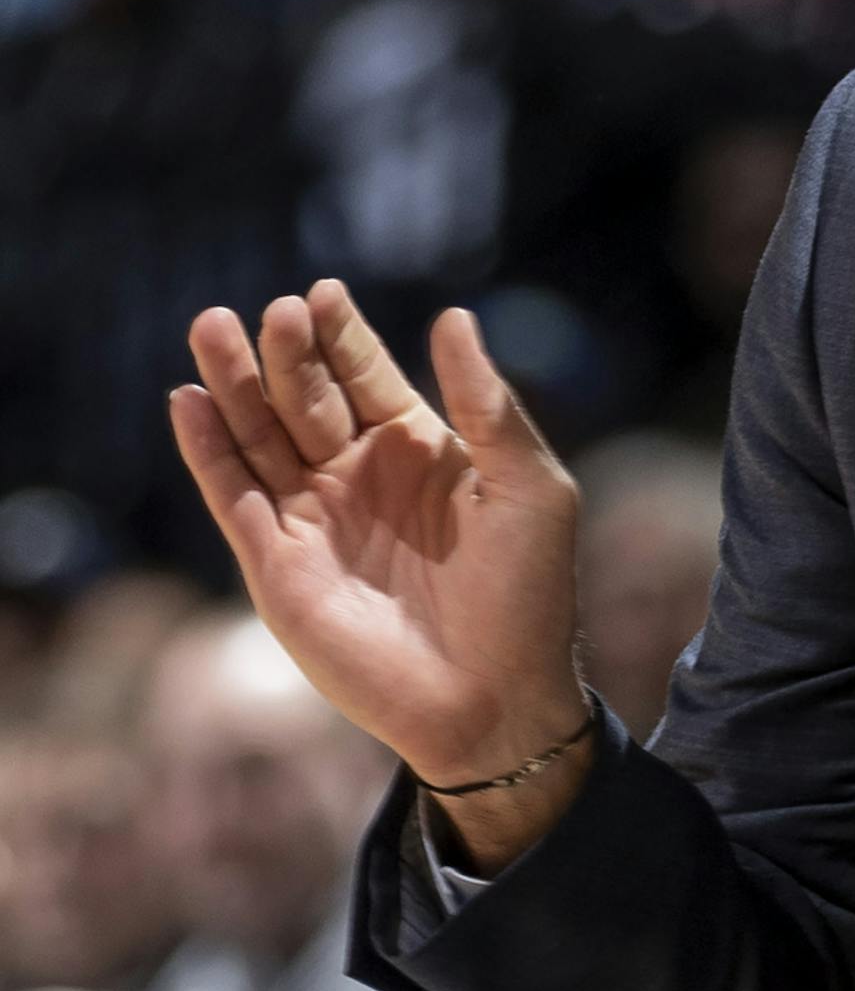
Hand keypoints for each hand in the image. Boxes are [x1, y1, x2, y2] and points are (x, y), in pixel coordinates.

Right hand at [168, 282, 588, 862]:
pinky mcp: (277, 565)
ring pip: (260, 435)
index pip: (367, 373)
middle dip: (286, 351)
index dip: (343, 334)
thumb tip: (455, 318)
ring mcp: (314, 518)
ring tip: (212, 327)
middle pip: (305, 395)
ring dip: (234, 383)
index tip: (324, 291)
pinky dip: (208, 449)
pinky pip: (234, 496)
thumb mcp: (529, 488)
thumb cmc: (529, 594)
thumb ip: (488, 407)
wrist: (495, 698)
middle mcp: (359, 476)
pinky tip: (189, 400)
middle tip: (272, 311)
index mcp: (420, 451)